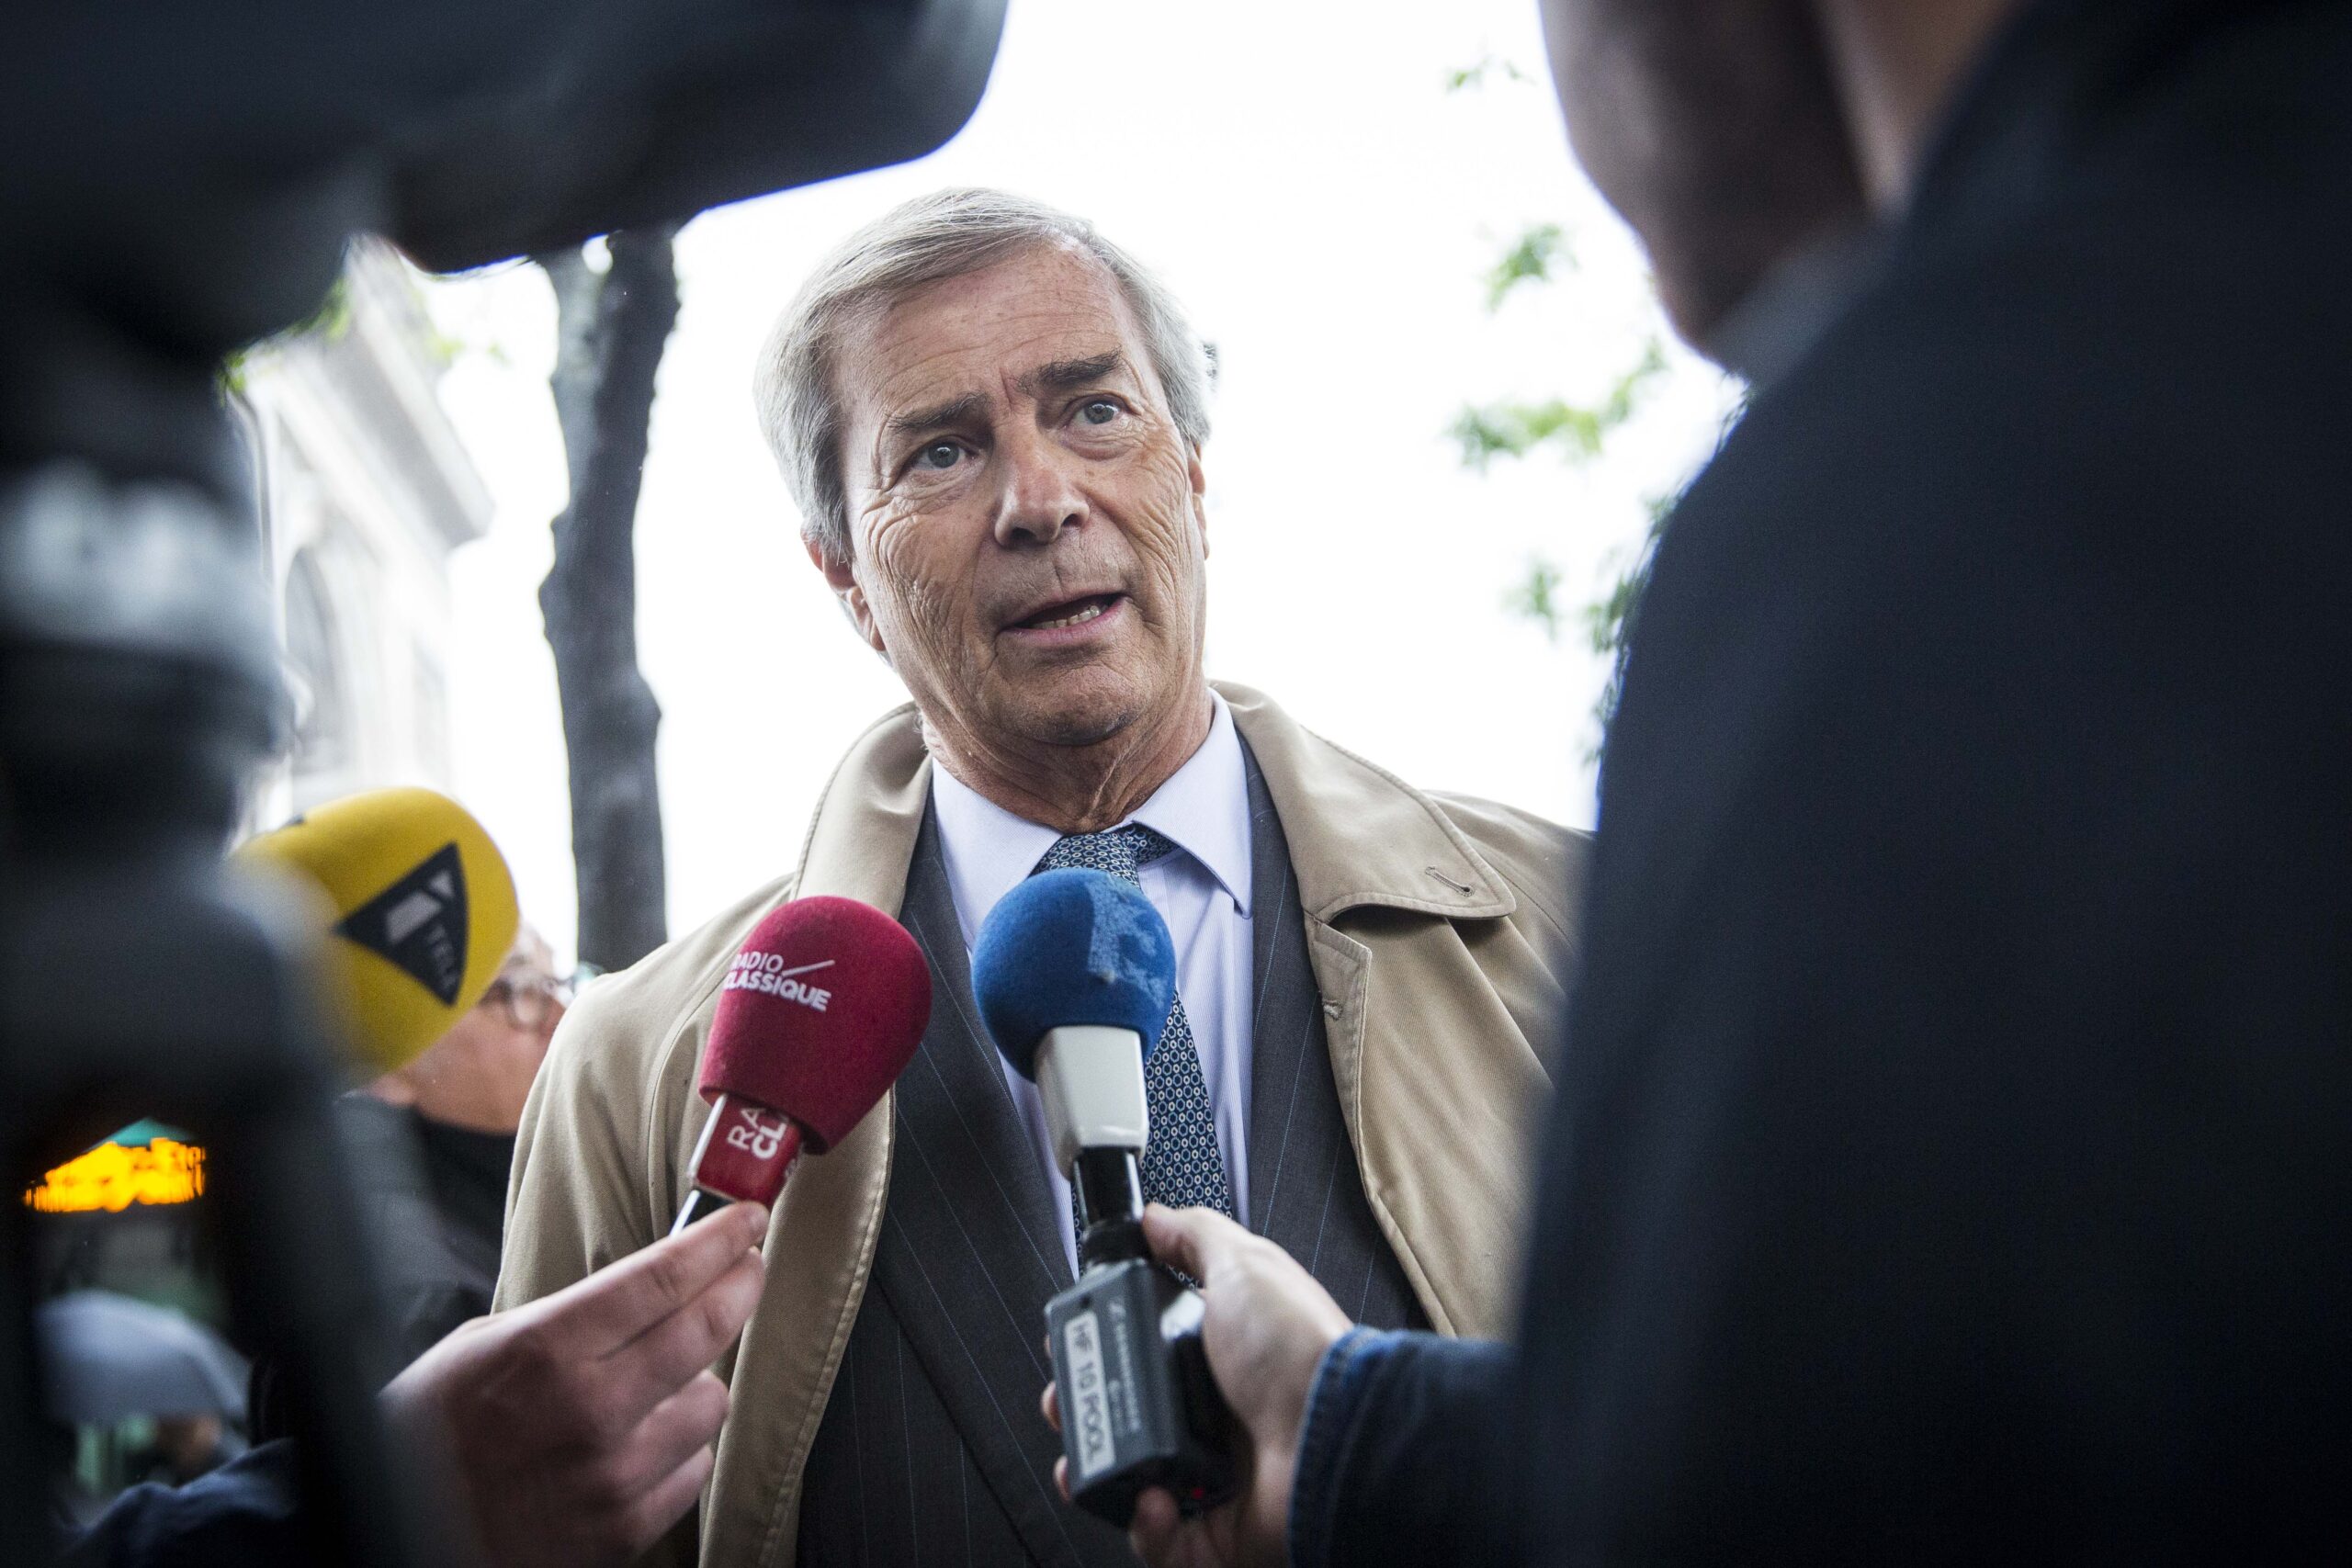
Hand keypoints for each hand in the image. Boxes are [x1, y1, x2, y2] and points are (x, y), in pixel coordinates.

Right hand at [382, 1201, 768, 1567]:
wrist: (400, 1531)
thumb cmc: (432, 1433)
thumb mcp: (485, 1345)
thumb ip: (573, 1316)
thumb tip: (656, 1281)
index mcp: (547, 1351)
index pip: (663, 1278)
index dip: (719, 1240)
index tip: (747, 1220)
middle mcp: (590, 1411)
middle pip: (707, 1328)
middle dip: (740, 1283)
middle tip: (747, 1266)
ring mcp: (613, 1476)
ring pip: (712, 1400)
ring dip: (696, 1381)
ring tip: (660, 1380)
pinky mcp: (625, 1529)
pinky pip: (695, 1467)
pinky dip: (679, 1447)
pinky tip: (644, 1439)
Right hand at [1041, 1204, 1351, 1567]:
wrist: (1335, 1431)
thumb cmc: (1299, 1348)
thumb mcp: (1243, 1264)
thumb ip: (1195, 1237)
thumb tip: (1155, 1216)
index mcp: (1217, 1362)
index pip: (1141, 1360)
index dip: (1100, 1355)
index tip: (1071, 1347)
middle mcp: (1214, 1422)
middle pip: (1126, 1424)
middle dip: (1082, 1416)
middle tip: (1063, 1404)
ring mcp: (1213, 1481)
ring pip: (1133, 1488)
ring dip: (1101, 1476)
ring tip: (1091, 1462)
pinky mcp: (1218, 1535)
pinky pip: (1163, 1544)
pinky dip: (1146, 1528)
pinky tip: (1153, 1499)